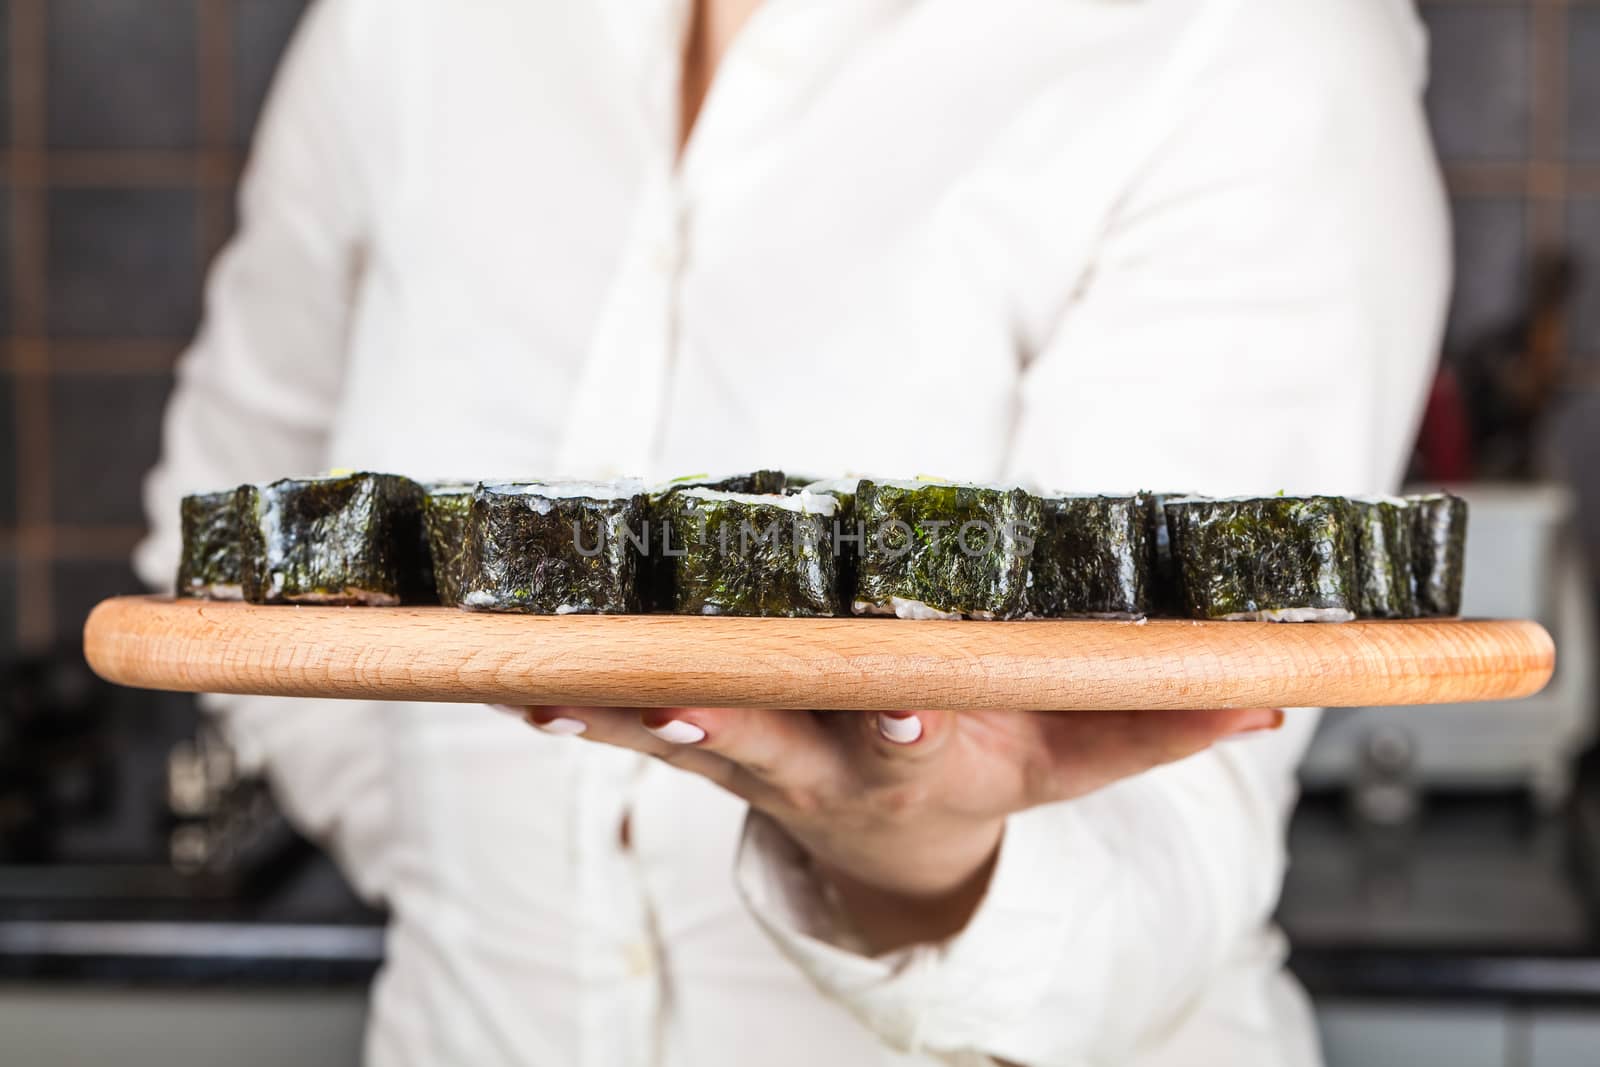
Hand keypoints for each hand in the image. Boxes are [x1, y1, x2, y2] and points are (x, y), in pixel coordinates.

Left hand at [509, 704, 1282, 951]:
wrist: (898, 848)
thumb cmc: (989, 777)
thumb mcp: (1078, 762)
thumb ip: (1163, 723)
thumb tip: (1274, 696)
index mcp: (924, 761)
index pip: (921, 746)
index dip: (912, 734)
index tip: (906, 719)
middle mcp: (828, 763)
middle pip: (781, 741)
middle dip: (738, 726)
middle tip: (686, 705)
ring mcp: (756, 756)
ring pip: (681, 730)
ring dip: (617, 710)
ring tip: (544, 685)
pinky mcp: (705, 743)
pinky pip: (629, 721)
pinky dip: (577, 704)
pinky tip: (516, 686)